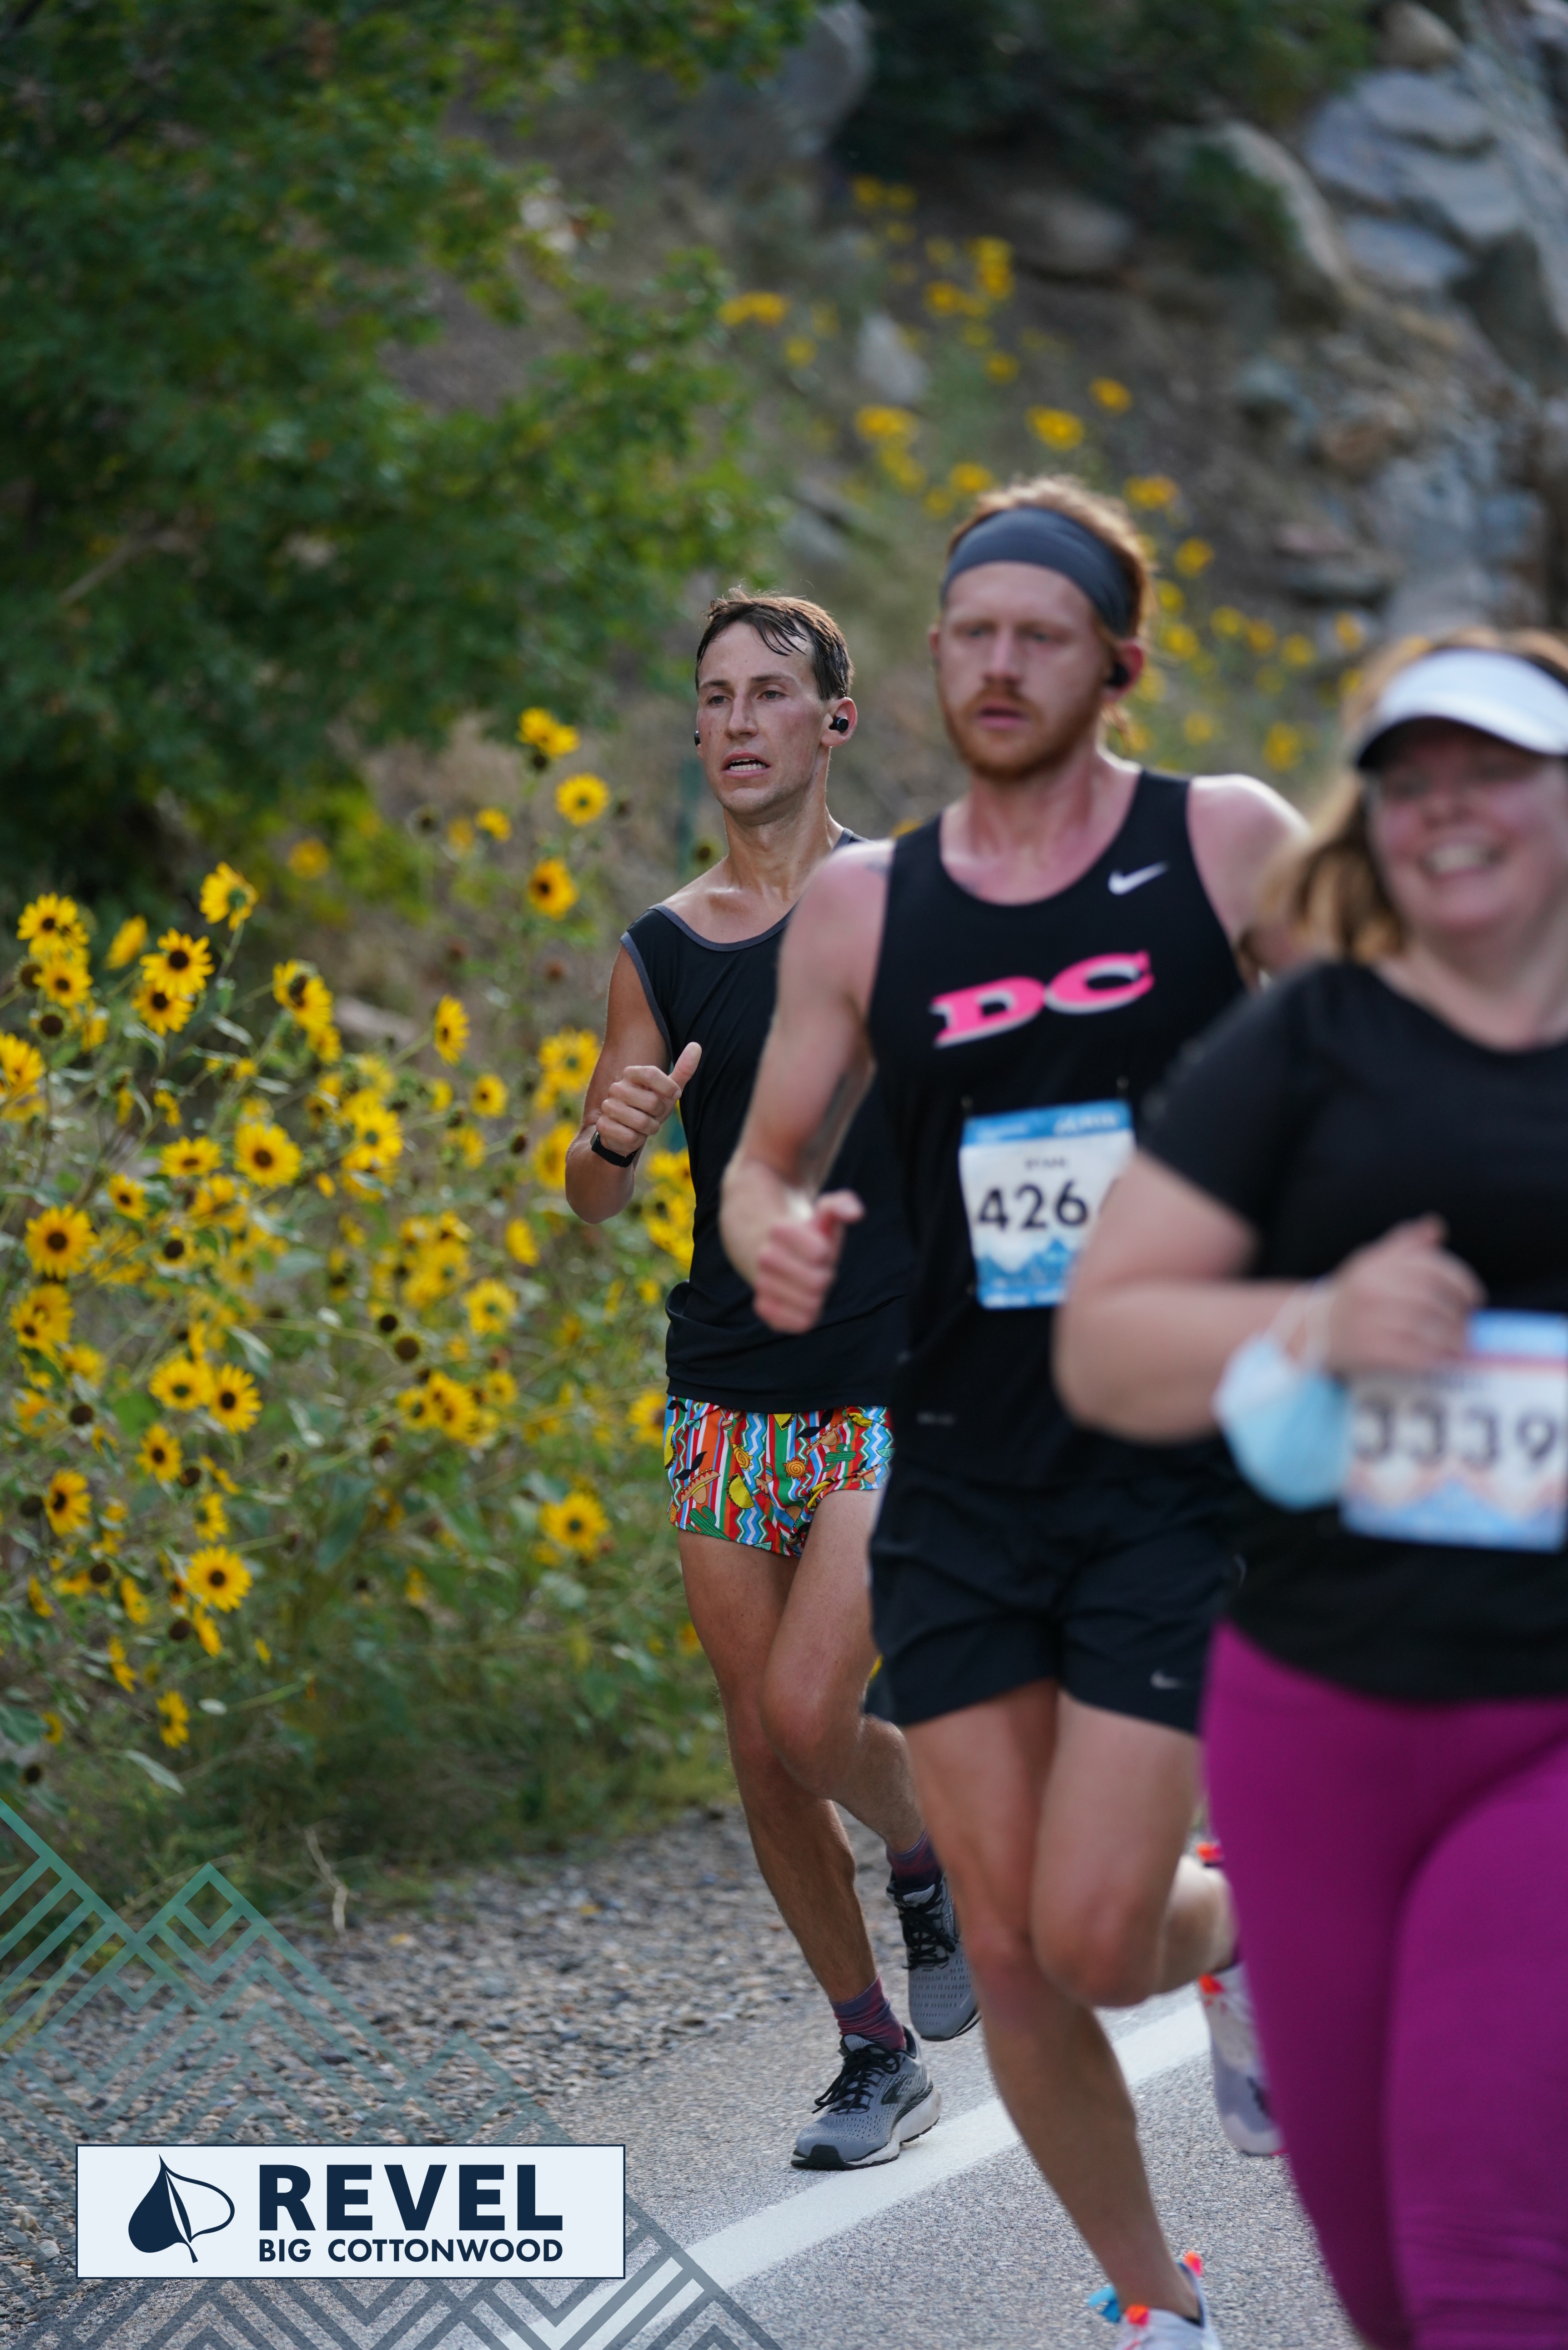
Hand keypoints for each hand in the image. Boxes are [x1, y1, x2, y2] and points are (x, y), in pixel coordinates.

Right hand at [595, 1040, 700, 1157]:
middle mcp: (616, 1088)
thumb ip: (683, 1070)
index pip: (651, 1073)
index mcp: (630, 1074)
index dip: (668, 1087)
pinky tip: (631, 1135)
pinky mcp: (603, 1126)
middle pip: (651, 1101)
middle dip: (659, 1114)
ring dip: (649, 1129)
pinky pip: (631, 1137)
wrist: (625, 1133)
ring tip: (642, 1126)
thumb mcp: (668, 1091)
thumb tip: (696, 1046)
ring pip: (642, 1122)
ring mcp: (607, 1107)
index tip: (675, 1094)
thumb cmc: (649, 1109)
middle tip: (652, 1114)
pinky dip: (637, 1140)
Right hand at [751, 1190, 863, 1331]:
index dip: (826, 1252)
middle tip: (813, 1268)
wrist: (767, 1250)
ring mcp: (761, 1284)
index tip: (816, 1247)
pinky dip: (807, 1315)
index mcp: (780, 1230)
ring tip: (805, 1282)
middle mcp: (765, 1257)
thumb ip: (842, 1205)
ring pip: (810, 1305)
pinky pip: (799, 1323)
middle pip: (819, 1283)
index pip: (820, 1254)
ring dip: (816, 1296)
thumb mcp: (822, 1215)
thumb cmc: (806, 1235)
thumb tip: (856, 1214)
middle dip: (824, 1276)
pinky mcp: (763, 1308)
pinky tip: (800, 1300)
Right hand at [1322, 1216, 1483, 1376]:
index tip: (1474, 1297)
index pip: (1431, 1268)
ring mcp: (1370, 1322)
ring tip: (1461, 1342)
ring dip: (1453, 1339)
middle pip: (1433, 1301)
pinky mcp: (1371, 1351)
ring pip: (1428, 1330)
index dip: (1460, 1282)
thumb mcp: (1373, 1261)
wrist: (1316, 1328)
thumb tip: (1436, 1226)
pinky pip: (1415, 1355)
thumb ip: (1406, 1244)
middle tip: (1467, 1322)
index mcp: (1377, 1267)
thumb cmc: (1354, 1294)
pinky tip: (1443, 1357)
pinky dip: (1436, 1357)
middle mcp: (1372, 1292)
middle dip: (1458, 1314)